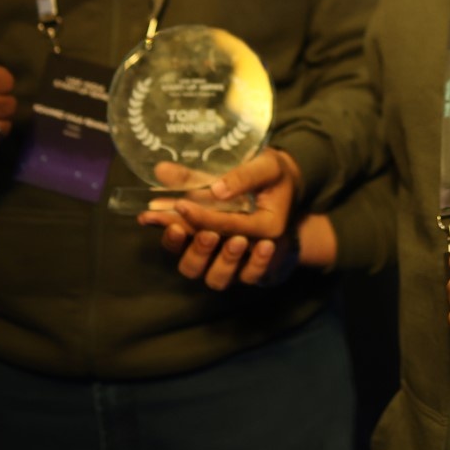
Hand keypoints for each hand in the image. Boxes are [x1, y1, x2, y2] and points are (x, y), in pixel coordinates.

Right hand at [137, 148, 304, 288]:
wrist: (289, 191)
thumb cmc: (252, 178)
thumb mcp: (227, 169)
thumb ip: (198, 174)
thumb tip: (160, 169)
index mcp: (195, 226)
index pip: (176, 236)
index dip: (170, 228)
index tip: (176, 215)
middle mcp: (210, 250)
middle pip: (190, 267)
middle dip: (196, 253)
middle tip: (208, 234)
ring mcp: (232, 262)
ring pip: (216, 279)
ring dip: (225, 263)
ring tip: (239, 241)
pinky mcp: (256, 268)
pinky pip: (252, 276)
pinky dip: (257, 265)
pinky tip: (266, 246)